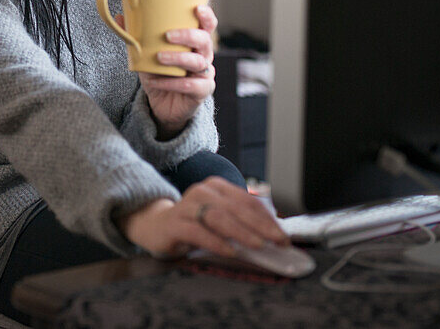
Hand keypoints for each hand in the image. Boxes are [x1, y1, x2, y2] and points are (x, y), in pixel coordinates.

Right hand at [118, 177, 289, 258]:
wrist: (155, 225)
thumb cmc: (193, 224)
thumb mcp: (218, 219)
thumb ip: (241, 224)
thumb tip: (274, 238)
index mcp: (217, 187)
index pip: (248, 200)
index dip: (268, 218)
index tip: (284, 235)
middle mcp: (203, 192)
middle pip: (236, 208)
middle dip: (261, 226)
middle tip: (279, 241)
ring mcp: (187, 206)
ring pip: (219, 217)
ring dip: (242, 232)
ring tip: (259, 245)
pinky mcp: (175, 224)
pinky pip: (198, 232)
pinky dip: (217, 242)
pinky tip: (231, 251)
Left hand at [129, 4, 217, 138]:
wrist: (162, 105)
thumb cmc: (158, 73)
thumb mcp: (145, 54)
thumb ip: (136, 36)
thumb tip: (119, 16)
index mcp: (194, 42)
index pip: (207, 25)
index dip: (206, 16)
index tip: (197, 9)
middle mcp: (204, 56)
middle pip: (205, 41)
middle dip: (188, 36)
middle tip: (167, 36)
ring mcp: (205, 74)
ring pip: (198, 62)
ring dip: (178, 58)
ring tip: (159, 58)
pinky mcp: (201, 92)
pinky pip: (190, 85)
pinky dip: (171, 83)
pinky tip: (155, 81)